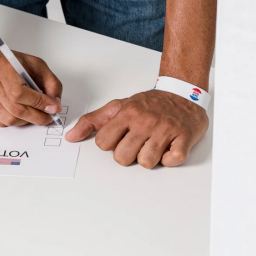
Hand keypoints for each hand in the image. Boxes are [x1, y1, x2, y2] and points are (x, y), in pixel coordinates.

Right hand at [0, 49, 62, 126]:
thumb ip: (50, 82)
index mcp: (1, 68)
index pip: (20, 94)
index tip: (53, 109)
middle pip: (15, 110)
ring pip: (8, 119)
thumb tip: (55, 105)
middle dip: (37, 117)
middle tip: (48, 118)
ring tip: (33, 114)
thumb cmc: (8, 62)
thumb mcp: (35, 64)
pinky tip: (17, 112)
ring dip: (26, 121)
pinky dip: (12, 121)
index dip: (39, 104)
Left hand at [65, 90, 208, 167]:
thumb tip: (71, 136)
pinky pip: (171, 161)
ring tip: (155, 144)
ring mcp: (166, 130)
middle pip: (122, 158)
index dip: (112, 144)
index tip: (123, 137)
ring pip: (146, 162)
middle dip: (129, 154)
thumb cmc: (152, 103)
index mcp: (128, 113)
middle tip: (140, 142)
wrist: (184, 93)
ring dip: (151, 157)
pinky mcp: (184, 138)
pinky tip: (169, 147)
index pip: (104, 143)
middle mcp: (146, 121)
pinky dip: (170, 159)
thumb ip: (94, 121)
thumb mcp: (120, 106)